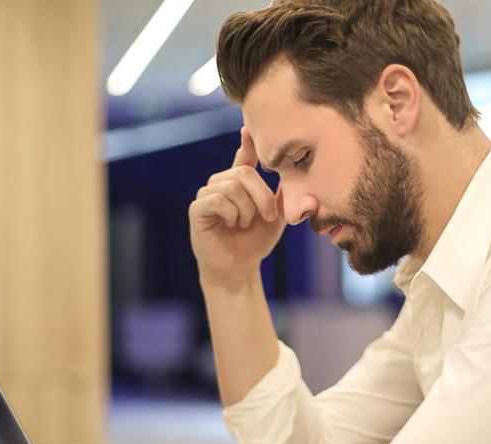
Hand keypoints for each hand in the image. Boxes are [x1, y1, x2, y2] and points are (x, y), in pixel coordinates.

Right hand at [188, 127, 285, 287]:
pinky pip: (217, 200)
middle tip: (268, 217)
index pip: (244, 156)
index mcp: (239, 183)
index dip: (247, 142)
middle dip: (262, 196)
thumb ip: (282, 194)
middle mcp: (221, 183)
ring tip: (245, 224)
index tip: (248, 128)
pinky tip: (232, 224)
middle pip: (243, 172)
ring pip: (232, 186)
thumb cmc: (256, 242)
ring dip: (247, 210)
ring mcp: (207, 195)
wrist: (239, 269)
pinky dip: (231, 213)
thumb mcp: (276, 216)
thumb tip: (293, 171)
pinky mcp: (197, 209)